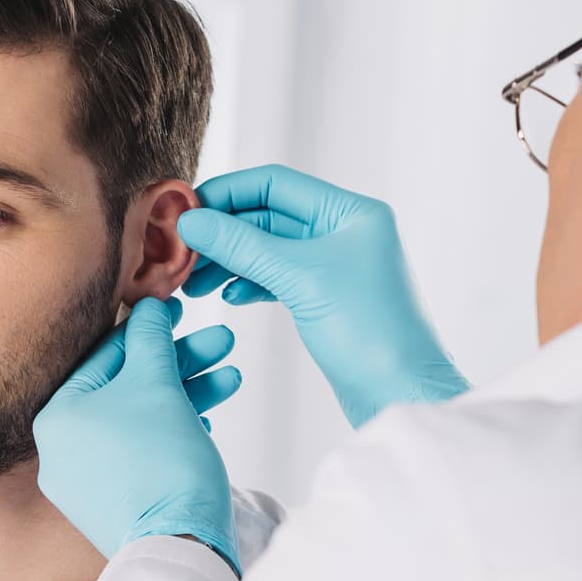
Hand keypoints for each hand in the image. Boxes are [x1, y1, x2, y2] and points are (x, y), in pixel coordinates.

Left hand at [33, 297, 241, 572]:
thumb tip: (148, 309)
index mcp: (57, 416)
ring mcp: (89, 479)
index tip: (178, 310)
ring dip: (188, 392)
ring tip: (230, 375)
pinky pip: (145, 450)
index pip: (106, 356)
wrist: (177, 544)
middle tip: (220, 340)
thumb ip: (151, 340)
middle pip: (128, 387)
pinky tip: (209, 416)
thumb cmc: (161, 463)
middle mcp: (64, 448)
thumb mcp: (156, 385)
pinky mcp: (118, 500)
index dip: (149, 328)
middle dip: (181, 362)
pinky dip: (176, 429)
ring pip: (143, 418)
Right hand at [177, 164, 468, 428]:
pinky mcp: (326, 299)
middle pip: (267, 215)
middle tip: (180, 253)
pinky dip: (249, 283)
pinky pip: (277, 278)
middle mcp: (345, 232)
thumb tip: (190, 220)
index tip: (184, 211)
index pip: (275, 183)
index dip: (226, 193)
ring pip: (268, 249)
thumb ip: (242, 245)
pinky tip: (227, 298)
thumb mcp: (300, 279)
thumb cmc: (369, 334)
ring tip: (193, 284)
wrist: (401, 397)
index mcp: (351, 212)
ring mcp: (336, 266)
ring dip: (229, 261)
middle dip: (223, 232)